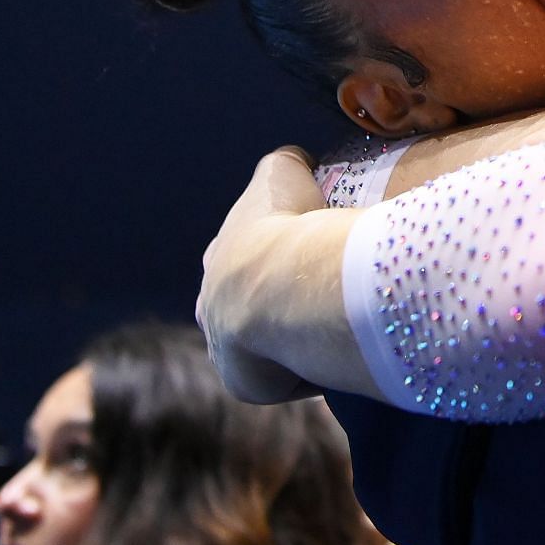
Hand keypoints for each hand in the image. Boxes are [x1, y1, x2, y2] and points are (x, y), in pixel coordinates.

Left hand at [198, 146, 333, 402]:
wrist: (282, 285)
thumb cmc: (283, 225)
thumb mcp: (283, 173)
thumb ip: (287, 165)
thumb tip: (299, 160)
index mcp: (217, 258)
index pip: (239, 258)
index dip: (272, 254)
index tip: (304, 253)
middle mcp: (211, 307)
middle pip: (241, 307)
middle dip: (273, 303)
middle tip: (317, 294)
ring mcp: (225, 350)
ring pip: (258, 346)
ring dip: (288, 339)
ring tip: (329, 325)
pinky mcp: (247, 384)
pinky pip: (283, 379)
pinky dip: (307, 368)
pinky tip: (333, 349)